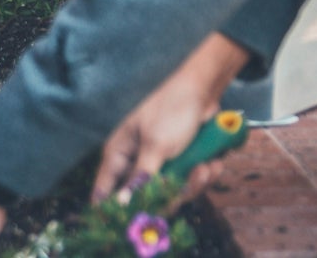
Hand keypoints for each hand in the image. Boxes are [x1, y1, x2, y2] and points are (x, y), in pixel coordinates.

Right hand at [91, 69, 219, 204]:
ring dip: (193, 183)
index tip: (131, 226)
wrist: (204, 91)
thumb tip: (121, 204)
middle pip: (145, 200)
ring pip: (171, 194)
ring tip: (206, 166)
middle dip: (171, 195)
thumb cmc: (171, 109)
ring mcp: (159, 165)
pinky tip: (213, 162)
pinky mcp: (180, 165)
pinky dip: (203, 174)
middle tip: (190, 179)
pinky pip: (189, 183)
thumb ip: (140, 178)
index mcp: (119, 154)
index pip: (104, 191)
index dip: (113, 212)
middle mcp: (136, 163)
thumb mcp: (156, 145)